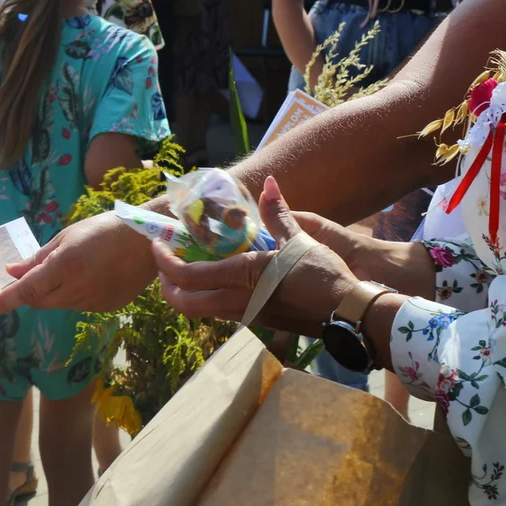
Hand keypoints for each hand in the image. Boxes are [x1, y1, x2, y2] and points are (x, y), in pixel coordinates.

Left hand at [0, 211, 155, 315]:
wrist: (149, 240)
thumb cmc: (104, 229)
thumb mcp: (67, 237)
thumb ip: (38, 258)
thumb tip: (12, 272)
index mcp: (64, 266)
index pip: (26, 290)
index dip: (4, 301)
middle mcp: (77, 288)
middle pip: (39, 301)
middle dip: (28, 293)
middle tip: (26, 278)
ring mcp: (93, 302)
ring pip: (59, 304)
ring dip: (53, 292)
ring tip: (71, 267)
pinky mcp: (106, 307)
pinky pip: (79, 305)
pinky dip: (74, 294)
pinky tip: (90, 275)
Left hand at [155, 177, 358, 335]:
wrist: (347, 314)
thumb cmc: (323, 274)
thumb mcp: (298, 239)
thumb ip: (276, 212)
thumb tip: (269, 182)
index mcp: (239, 277)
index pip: (186, 276)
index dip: (164, 263)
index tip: (157, 246)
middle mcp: (235, 302)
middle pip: (183, 303)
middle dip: (166, 285)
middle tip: (165, 264)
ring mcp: (245, 316)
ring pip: (200, 311)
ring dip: (185, 293)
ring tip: (186, 270)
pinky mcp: (258, 322)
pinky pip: (220, 312)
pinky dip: (207, 298)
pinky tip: (218, 281)